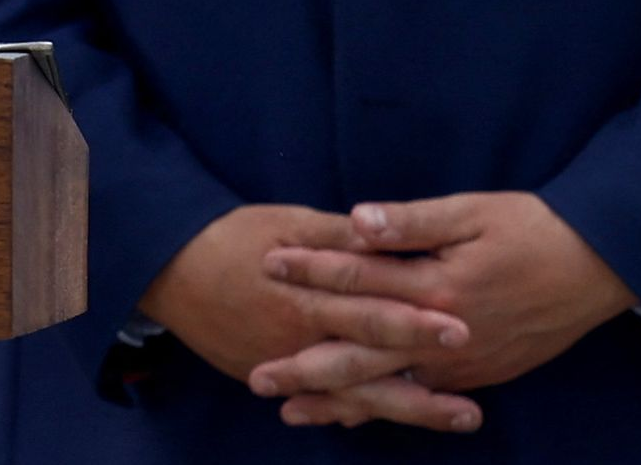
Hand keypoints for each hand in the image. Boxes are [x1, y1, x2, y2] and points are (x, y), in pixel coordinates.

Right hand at [140, 204, 480, 432]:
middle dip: (421, 389)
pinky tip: (392, 419)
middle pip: (369, 370)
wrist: (168, 268)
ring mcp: (284, 363)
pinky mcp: (269, 373)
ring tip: (457, 416)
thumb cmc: (231, 236)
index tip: (459, 329)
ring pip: (352, 397)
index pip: (369, 313)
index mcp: (305, 297)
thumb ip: (340, 235)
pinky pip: (321, 400)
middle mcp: (298, 339)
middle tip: (472, 407)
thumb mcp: (287, 221)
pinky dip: (355, 413)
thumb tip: (388, 234)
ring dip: (405, 410)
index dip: (414, 323)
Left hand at [260, 191, 634, 401]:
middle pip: (363, 353)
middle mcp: (444, 334)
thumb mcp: (472, 211)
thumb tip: (356, 219)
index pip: (359, 277)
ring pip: (390, 388)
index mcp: (437, 287)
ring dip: (339, 401)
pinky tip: (356, 416)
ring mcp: (463, 362)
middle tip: (257, 377)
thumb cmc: (534, 228)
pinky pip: (421, 398)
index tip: (267, 264)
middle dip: (306, 366)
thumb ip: (411, 221)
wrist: (599, 266)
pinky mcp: (480, 375)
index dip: (311, 270)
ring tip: (292, 412)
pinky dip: (385, 408)